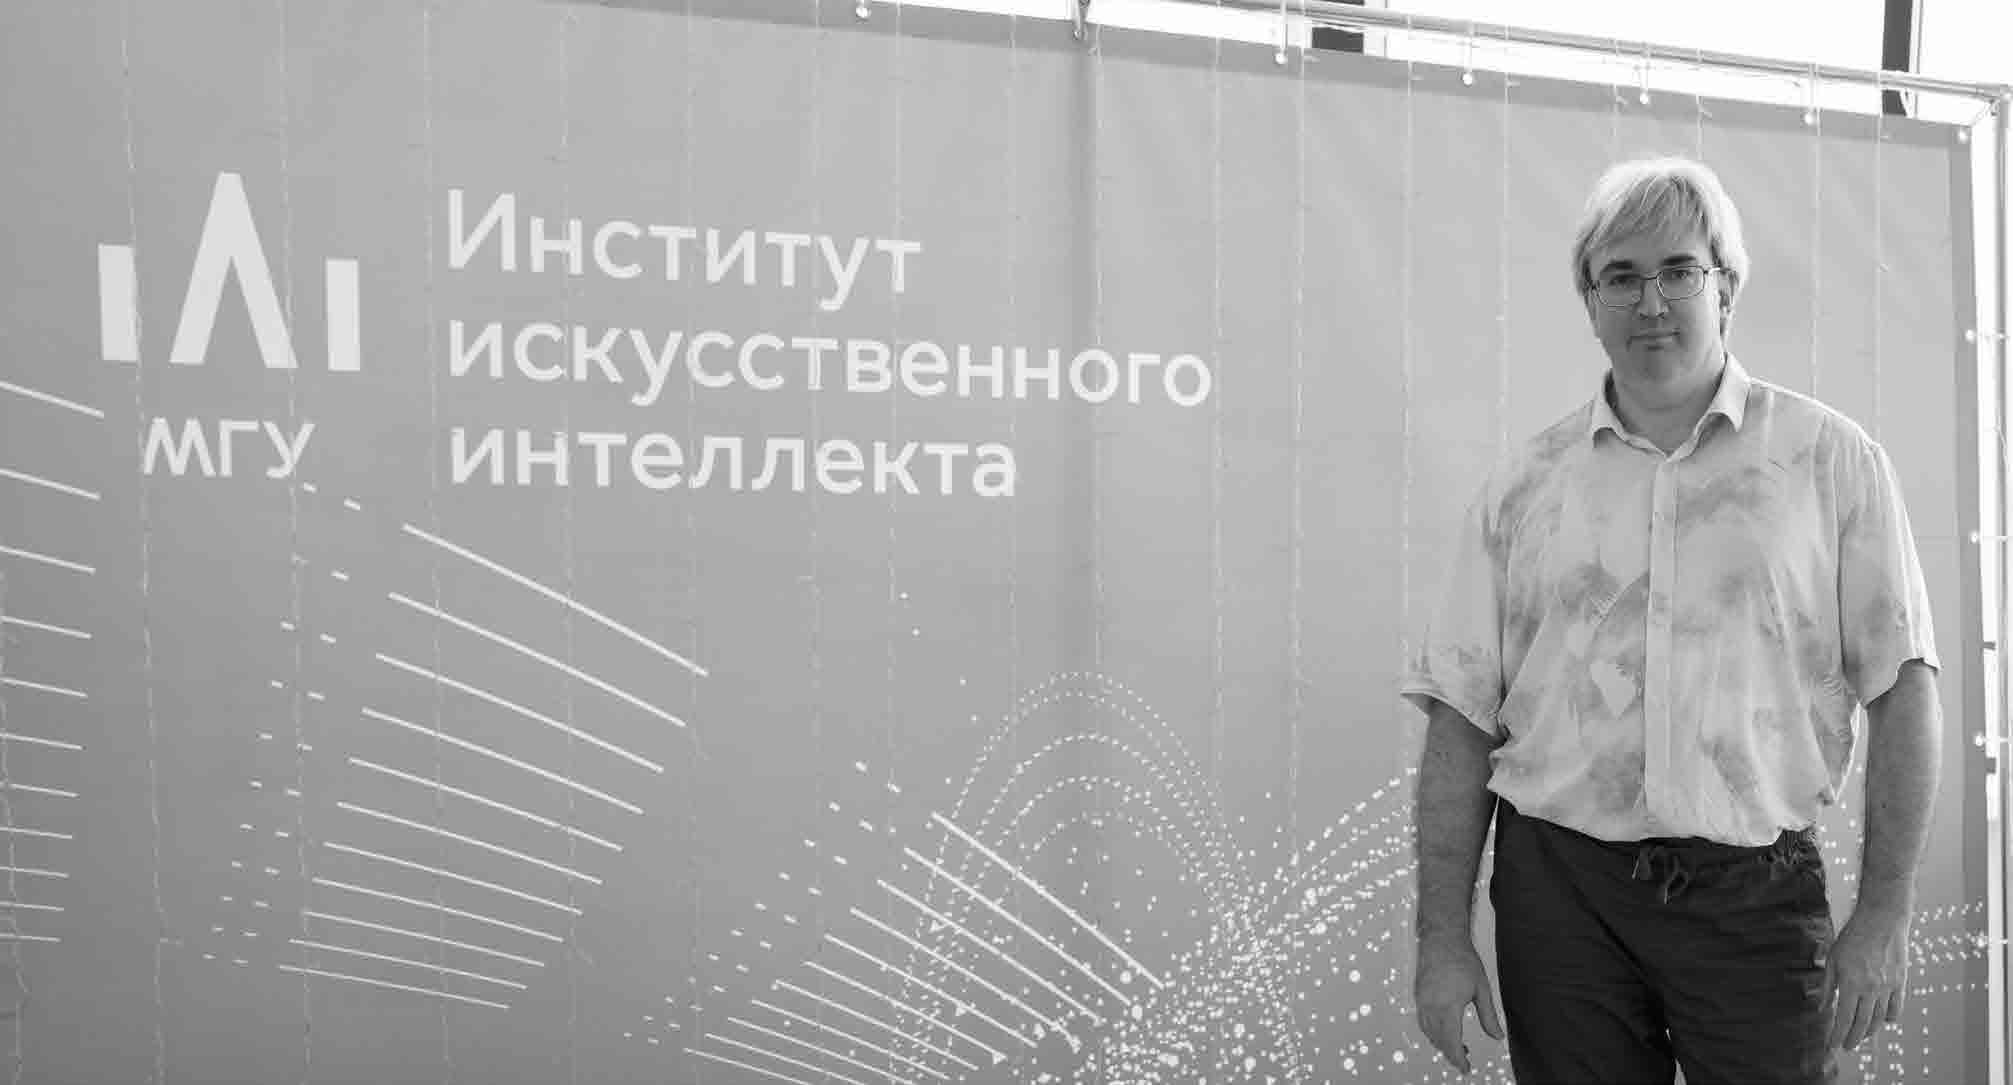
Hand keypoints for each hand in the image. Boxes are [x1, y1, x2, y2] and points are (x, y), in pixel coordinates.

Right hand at [1413, 939, 1503, 1073]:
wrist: (1441, 937)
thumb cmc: (1463, 959)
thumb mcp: (1482, 989)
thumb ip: (1489, 1016)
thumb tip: (1498, 1037)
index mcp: (1448, 1006)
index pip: (1451, 1042)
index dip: (1458, 1058)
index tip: (1466, 1068)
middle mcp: (1431, 1006)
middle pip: (1438, 1040)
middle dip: (1450, 1053)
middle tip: (1464, 1060)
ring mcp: (1421, 1000)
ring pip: (1428, 1032)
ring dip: (1440, 1043)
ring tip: (1457, 1046)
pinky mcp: (1418, 995)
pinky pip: (1422, 1020)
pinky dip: (1432, 1031)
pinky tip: (1443, 1029)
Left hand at [1823, 908, 1910, 1050]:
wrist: (1882, 920)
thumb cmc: (1854, 936)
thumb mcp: (1833, 959)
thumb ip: (1828, 986)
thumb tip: (1823, 1008)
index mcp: (1851, 983)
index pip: (1843, 1018)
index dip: (1837, 1035)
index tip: (1832, 1046)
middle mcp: (1870, 989)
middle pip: (1861, 1023)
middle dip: (1852, 1038)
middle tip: (1846, 1047)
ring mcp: (1888, 987)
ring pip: (1879, 1019)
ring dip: (1869, 1031)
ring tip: (1860, 1037)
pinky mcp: (1900, 983)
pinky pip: (1896, 1008)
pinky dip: (1889, 1018)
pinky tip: (1882, 1022)